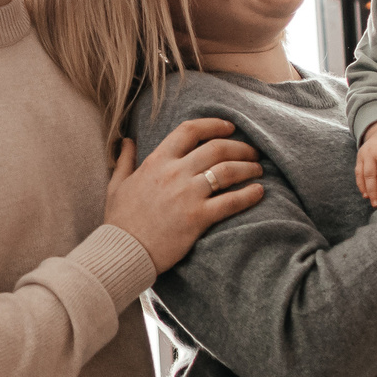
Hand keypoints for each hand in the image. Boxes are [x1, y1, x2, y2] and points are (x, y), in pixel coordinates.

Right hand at [105, 118, 264, 272]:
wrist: (123, 252)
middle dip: (240, 147)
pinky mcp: (197, 218)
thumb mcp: (117, 185)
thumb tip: (127, 141)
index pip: (189, 131)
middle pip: (217, 148)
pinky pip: (231, 201)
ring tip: (258, 170)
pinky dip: (249, 195)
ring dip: (248, 168)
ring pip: (228, 171)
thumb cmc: (120, 221)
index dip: (213, 124)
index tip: (229, 127)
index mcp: (156, 162)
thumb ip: (125, 160)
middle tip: (252, 153)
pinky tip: (259, 192)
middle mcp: (174, 173)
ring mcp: (187, 195)